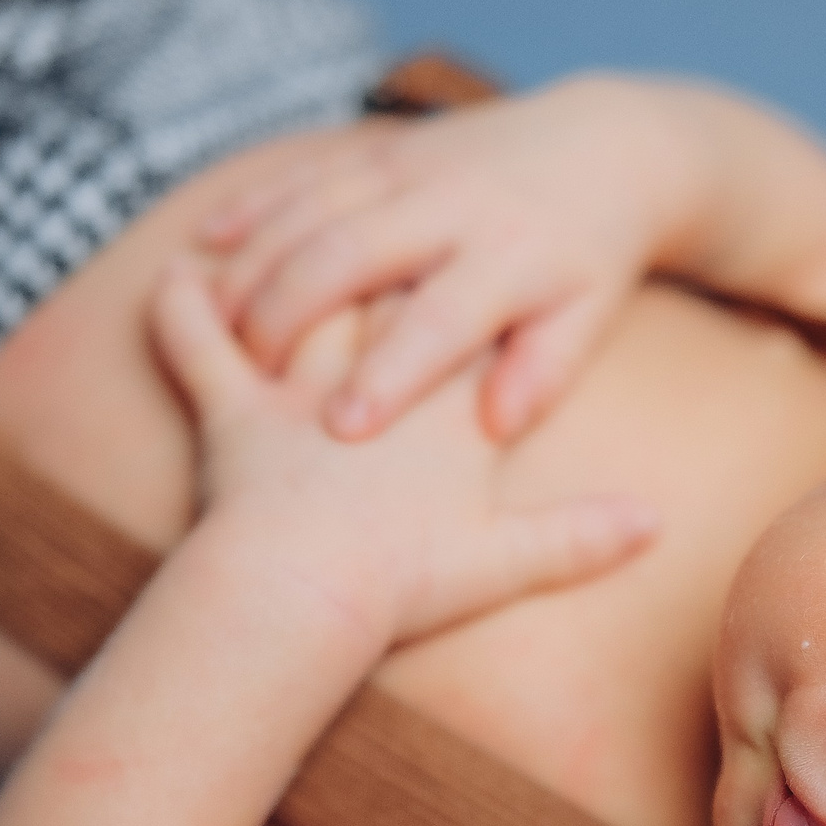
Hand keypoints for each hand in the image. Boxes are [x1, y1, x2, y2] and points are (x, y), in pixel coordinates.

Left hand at [148, 257, 658, 644]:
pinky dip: (177, 305)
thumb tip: (653, 531)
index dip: (458, 277)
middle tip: (364, 230)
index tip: (462, 249)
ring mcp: (295, 384)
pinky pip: (192, 339)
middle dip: (370, 250)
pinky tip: (172, 269)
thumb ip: (573, 538)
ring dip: (276, 260)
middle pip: (374, 281)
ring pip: (289, 292)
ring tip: (262, 234)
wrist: (301, 596)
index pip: (458, 315)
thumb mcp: (502, 561)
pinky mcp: (229, 407)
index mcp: (442, 399)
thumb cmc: (403, 584)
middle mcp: (368, 370)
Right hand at [196, 75, 699, 443]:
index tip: (343, 429)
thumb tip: (498, 428)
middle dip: (292, 312)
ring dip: (256, 264)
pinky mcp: (382, 148)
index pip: (442, 320)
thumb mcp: (588, 317)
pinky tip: (207, 245)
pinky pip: (304, 173)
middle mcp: (454, 207)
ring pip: (313, 209)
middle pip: (353, 254)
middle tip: (250, 377)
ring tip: (216, 329)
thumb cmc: (591, 259)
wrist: (604, 147)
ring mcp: (411, 169)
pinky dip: (253, 206)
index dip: (391, 373)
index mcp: (511, 259)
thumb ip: (545, 371)